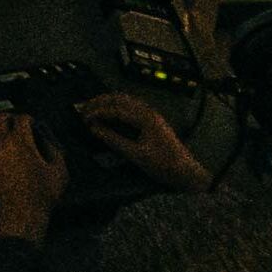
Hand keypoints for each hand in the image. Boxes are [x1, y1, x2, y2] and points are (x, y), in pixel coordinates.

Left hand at [0, 112, 69, 240]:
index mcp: (22, 142)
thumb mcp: (59, 173)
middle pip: (2, 116)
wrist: (21, 212)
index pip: (21, 118)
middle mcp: (3, 141)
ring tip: (0, 127)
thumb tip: (49, 141)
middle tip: (16, 124)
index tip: (31, 123)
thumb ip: (56, 152)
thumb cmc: (42, 195)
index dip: (28, 118)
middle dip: (10, 118)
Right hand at [72, 92, 208, 191]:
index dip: (97, 112)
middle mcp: (148, 111)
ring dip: (107, 102)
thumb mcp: (136, 156)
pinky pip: (131, 105)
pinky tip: (110, 112)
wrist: (188, 173)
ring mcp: (151, 114)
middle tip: (83, 110)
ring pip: (124, 99)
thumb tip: (93, 129)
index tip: (83, 118)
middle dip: (99, 102)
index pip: (115, 109)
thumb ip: (114, 140)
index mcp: (144, 118)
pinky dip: (116, 105)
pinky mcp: (153, 119)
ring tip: (93, 108)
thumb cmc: (163, 166)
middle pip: (118, 98)